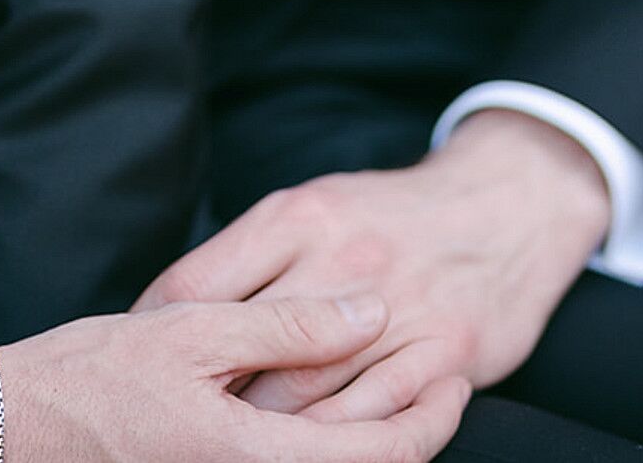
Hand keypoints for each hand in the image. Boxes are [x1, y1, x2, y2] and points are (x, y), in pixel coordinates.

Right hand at [0, 292, 470, 462]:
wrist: (5, 429)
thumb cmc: (92, 374)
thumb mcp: (193, 330)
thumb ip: (286, 326)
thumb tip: (368, 312)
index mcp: (251, 458)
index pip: (378, 457)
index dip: (430, 421)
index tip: (456, 375)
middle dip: (415, 429)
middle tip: (447, 372)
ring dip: (373, 436)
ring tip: (402, 377)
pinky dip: (325, 446)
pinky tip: (330, 401)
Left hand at [136, 113, 611, 424]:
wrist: (505, 205)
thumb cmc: (390, 216)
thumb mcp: (312, 207)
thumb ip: (249, 256)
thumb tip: (170, 312)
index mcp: (298, 214)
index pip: (197, 285)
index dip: (154, 335)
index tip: (137, 366)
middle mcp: (342, 257)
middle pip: (243, 351)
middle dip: (204, 399)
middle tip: (177, 422)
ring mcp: (395, 307)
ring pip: (303, 396)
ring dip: (261, 432)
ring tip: (230, 446)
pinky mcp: (443, 351)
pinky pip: (374, 417)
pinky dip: (333, 444)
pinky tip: (307, 452)